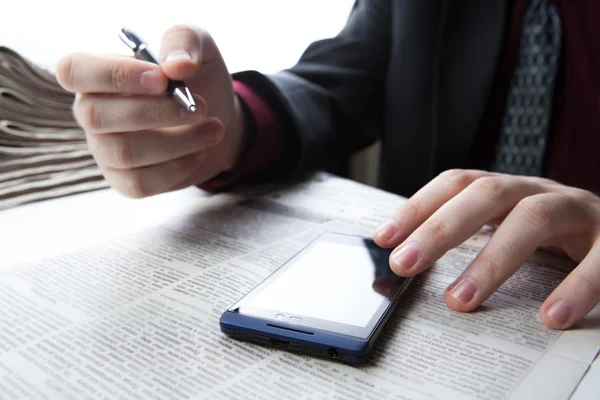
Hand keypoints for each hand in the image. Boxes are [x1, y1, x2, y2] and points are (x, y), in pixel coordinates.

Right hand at [55, 25, 245, 197]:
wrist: (218, 118)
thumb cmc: (197, 78)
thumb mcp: (196, 46)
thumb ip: (184, 40)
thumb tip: (176, 66)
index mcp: (97, 73)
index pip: (73, 71)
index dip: (114, 75)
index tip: (162, 80)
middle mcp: (92, 112)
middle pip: (97, 116)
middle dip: (156, 113)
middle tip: (200, 108)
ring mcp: (104, 149)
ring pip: (124, 152)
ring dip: (178, 142)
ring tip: (214, 129)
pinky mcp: (124, 180)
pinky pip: (140, 183)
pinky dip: (176, 169)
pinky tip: (199, 152)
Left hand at [373, 169, 599, 329]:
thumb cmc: (559, 236)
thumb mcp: (511, 231)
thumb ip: (470, 242)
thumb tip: (406, 263)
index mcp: (510, 190)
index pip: (458, 183)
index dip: (419, 205)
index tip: (384, 238)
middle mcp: (540, 191)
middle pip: (487, 193)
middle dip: (441, 228)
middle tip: (405, 264)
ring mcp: (579, 210)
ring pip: (534, 218)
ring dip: (493, 261)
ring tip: (461, 300)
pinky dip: (575, 288)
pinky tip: (550, 316)